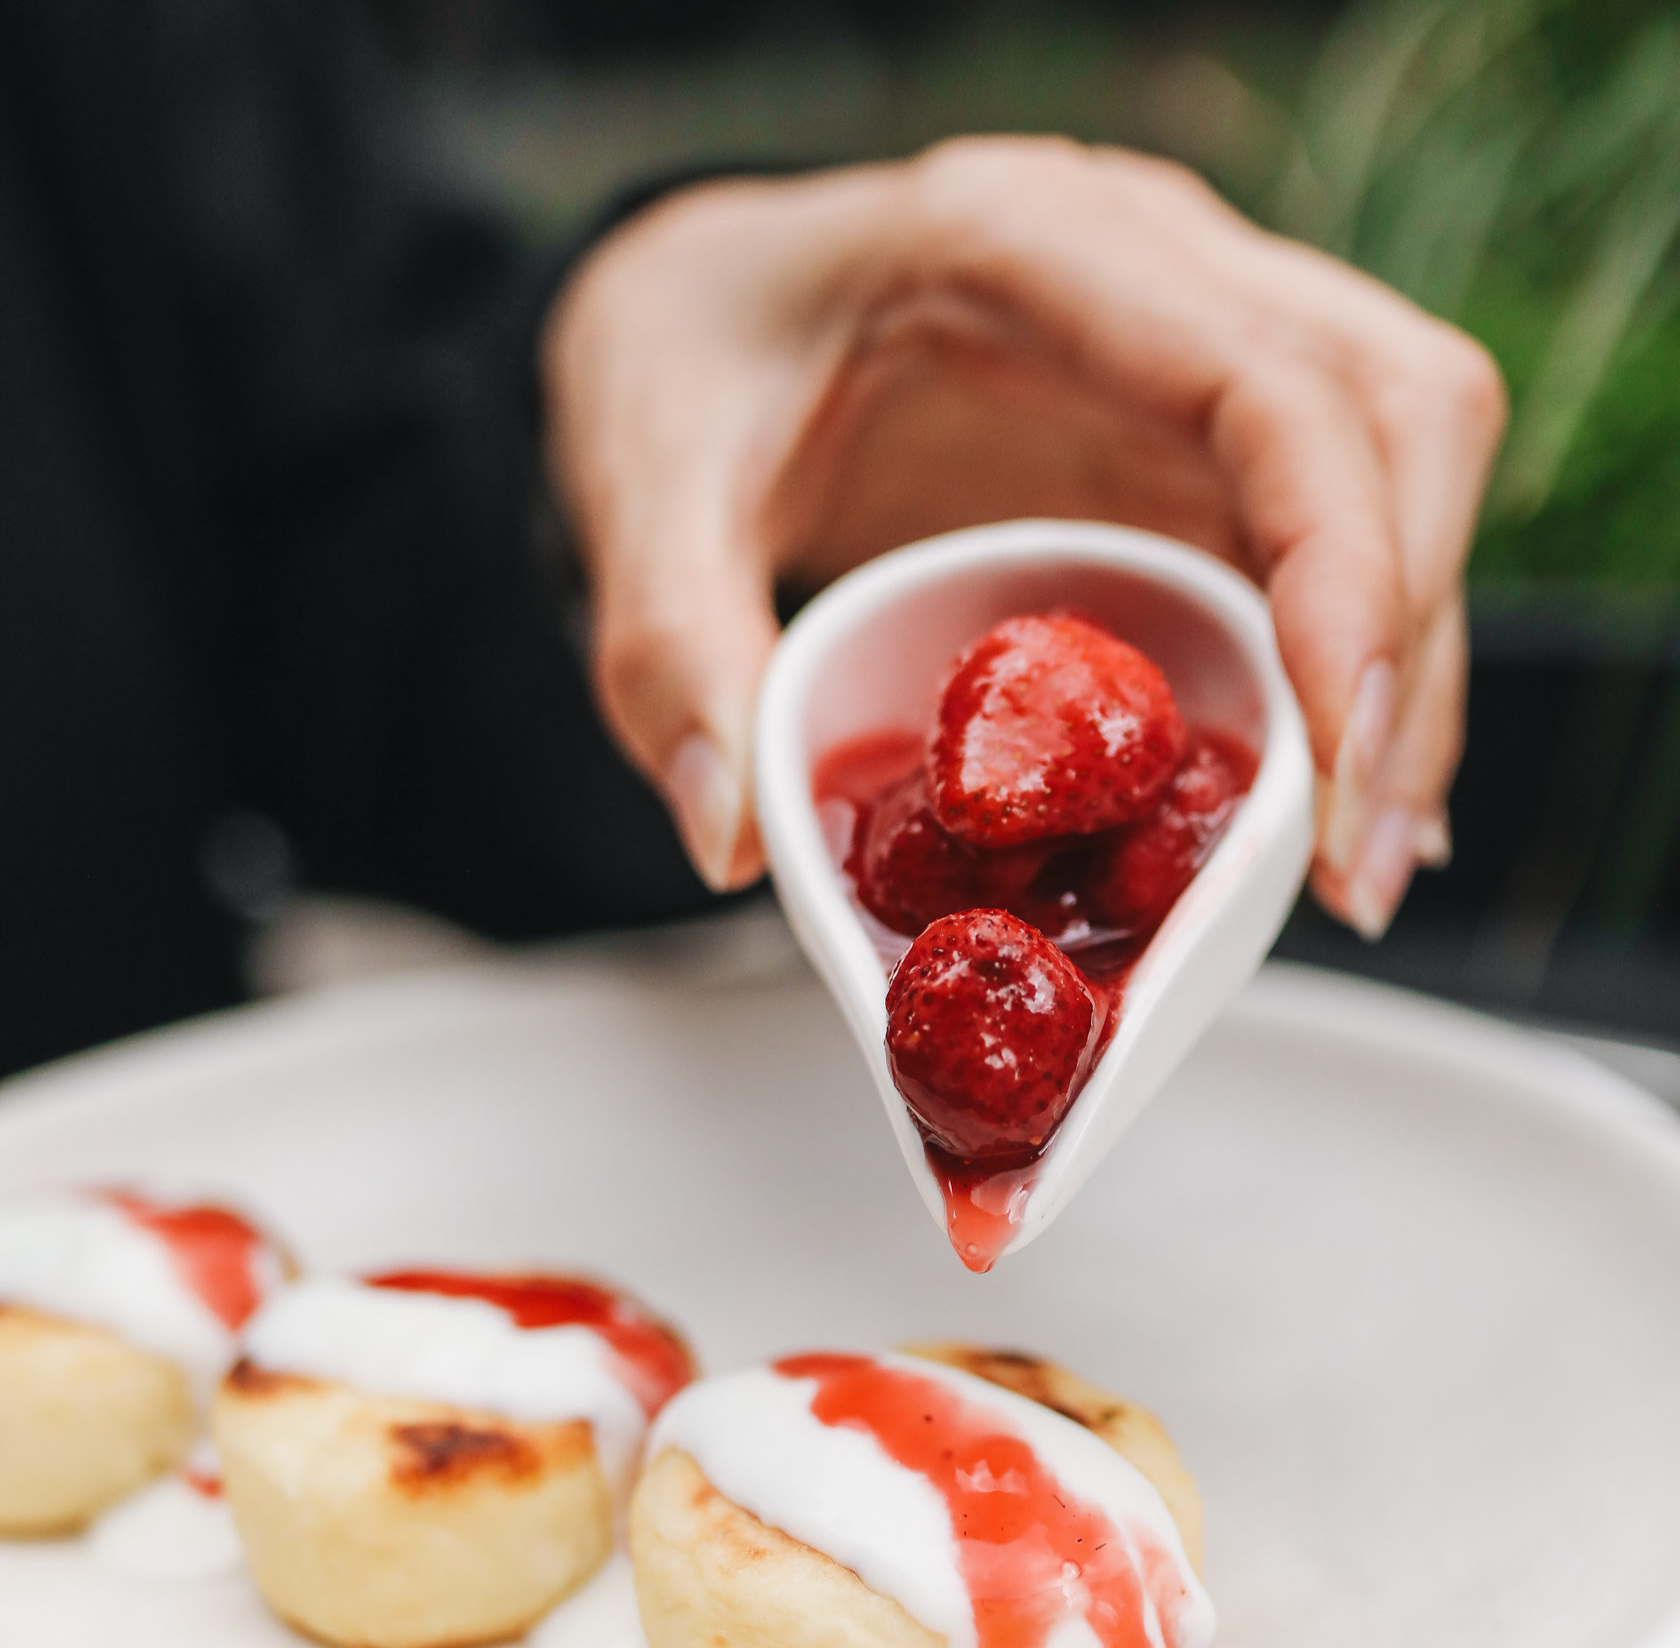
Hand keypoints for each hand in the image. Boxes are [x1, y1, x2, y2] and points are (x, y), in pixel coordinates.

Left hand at [542, 138, 1505, 934]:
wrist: (709, 310)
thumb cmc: (692, 356)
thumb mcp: (640, 483)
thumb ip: (672, 650)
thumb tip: (741, 838)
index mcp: (1027, 249)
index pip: (1268, 384)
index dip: (1344, 567)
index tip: (1333, 749)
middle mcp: (1153, 277)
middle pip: (1397, 423)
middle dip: (1405, 651)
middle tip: (1358, 859)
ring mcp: (1192, 356)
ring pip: (1400, 481)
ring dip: (1402, 680)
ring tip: (1353, 871)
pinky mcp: (1195, 443)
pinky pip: (1328, 542)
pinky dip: (1348, 676)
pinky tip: (1323, 807)